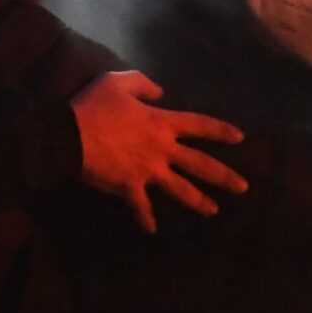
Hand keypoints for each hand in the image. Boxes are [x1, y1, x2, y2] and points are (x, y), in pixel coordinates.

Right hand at [70, 70, 246, 231]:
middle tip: (244, 187)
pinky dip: (145, 218)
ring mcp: (148, 171)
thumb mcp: (118, 82)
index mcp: (162, 123)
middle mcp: (162, 149)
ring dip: (198, 201)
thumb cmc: (93, 106)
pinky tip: (151, 230)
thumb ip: (143, 84)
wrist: (67, 135)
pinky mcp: (129, 187)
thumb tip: (161, 91)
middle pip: (200, 164)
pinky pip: (141, 206)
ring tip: (214, 211)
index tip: (240, 138)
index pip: (199, 126)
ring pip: (181, 189)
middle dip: (224, 176)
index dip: (221, 131)